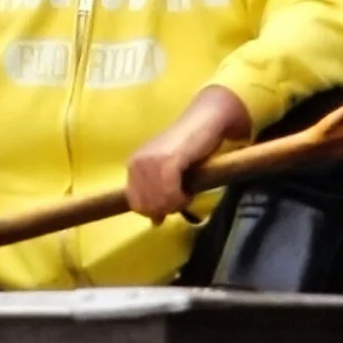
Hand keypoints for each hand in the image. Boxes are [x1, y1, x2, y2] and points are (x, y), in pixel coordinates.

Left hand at [127, 85, 253, 221]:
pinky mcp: (166, 161)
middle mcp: (137, 163)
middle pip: (146, 207)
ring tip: (188, 193)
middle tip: (184, 198)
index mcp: (134, 165)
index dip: (155, 211)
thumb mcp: (171, 174)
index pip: (135, 203)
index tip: (173, 206)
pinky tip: (190, 191)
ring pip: (158, 203)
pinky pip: (169, 194)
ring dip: (176, 204)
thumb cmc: (193, 146)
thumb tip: (155, 222)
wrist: (208, 120)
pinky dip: (182, 199)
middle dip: (167, 209)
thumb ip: (159, 194)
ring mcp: (150, 162)